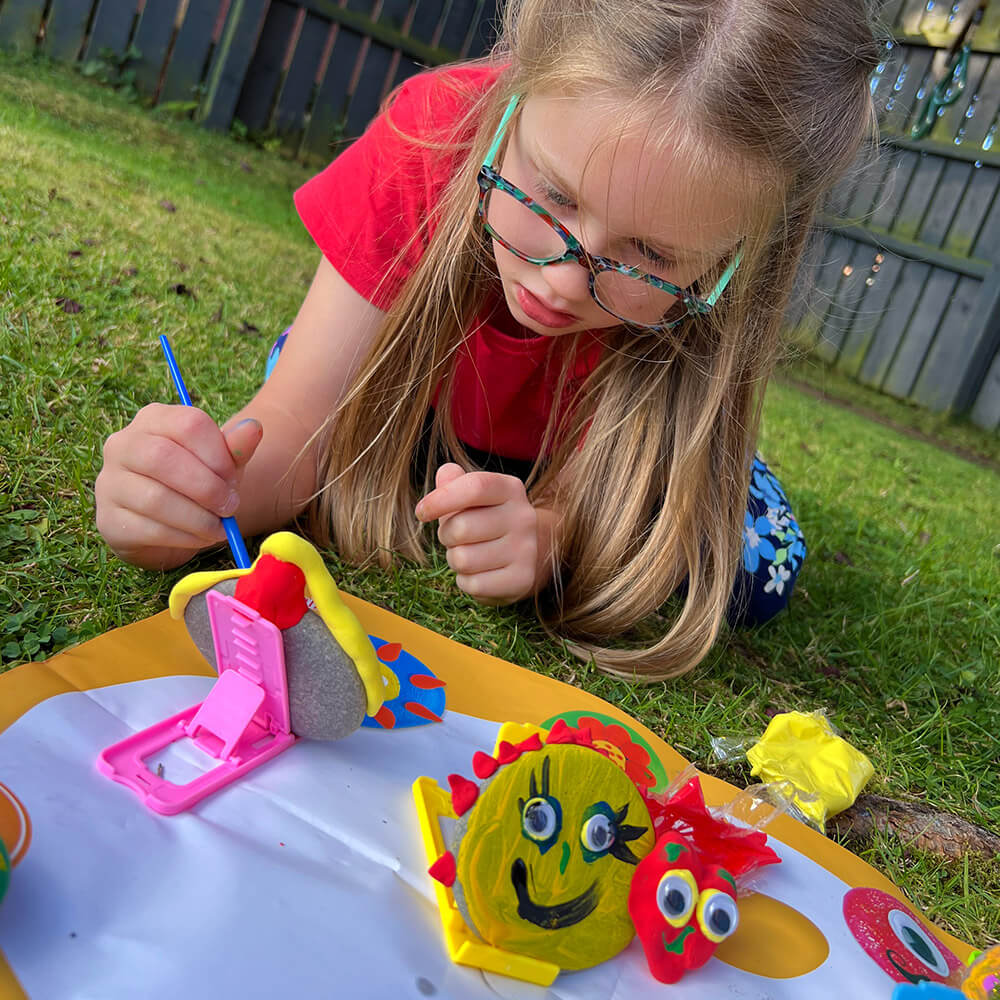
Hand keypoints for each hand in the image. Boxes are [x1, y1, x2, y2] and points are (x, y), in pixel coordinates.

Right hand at [95, 403, 261, 569]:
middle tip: (231, 507)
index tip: (234, 479)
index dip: (219, 455)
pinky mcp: (108, 520)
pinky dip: (184, 537)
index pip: (188, 424)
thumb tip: (254, 428)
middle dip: (206, 487)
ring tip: (220, 527)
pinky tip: (201, 538)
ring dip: (198, 518)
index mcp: (154, 419)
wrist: (168, 523)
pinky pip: (149, 529)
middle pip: (162, 457)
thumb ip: (235, 447)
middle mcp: (123, 444)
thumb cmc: (197, 482)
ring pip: (155, 498)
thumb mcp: (220, 463)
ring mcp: (109, 482)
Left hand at [415, 463, 540, 604]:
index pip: (474, 487)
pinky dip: (466, 581)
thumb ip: (455, 483)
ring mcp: (526, 550)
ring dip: (455, 560)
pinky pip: (472, 584)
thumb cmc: (486, 519)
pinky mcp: (522, 579)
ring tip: (469, 554)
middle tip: (455, 538)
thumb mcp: (472, 498)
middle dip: (446, 535)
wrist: (526, 554)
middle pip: (461, 527)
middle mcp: (524, 517)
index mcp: (510, 489)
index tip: (422, 512)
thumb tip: (446, 473)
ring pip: (463, 559)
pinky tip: (479, 573)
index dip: (441, 499)